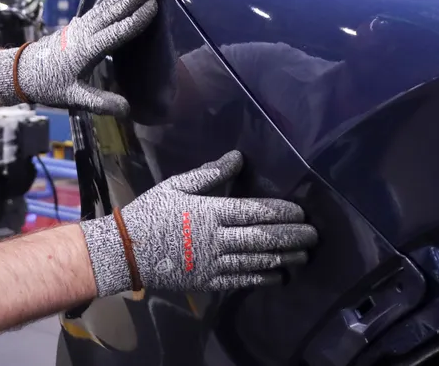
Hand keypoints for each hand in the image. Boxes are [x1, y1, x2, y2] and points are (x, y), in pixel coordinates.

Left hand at [0, 0, 158, 115]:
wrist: (24, 71)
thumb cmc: (49, 84)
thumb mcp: (73, 97)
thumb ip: (100, 102)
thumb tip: (127, 109)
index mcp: (88, 48)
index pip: (117, 31)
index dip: (137, 19)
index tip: (154, 6)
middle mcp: (86, 31)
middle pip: (115, 10)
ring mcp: (82, 24)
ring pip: (108, 4)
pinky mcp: (79, 23)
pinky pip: (102, 6)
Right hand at [78, 151, 318, 295]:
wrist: (125, 250)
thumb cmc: (151, 212)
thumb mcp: (177, 185)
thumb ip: (210, 173)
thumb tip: (238, 157)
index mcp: (211, 211)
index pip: (255, 211)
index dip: (282, 213)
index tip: (302, 213)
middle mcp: (217, 238)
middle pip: (262, 237)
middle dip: (291, 236)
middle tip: (314, 235)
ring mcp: (213, 262)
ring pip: (256, 260)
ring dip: (283, 257)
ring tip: (304, 255)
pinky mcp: (207, 281)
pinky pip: (240, 280)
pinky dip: (261, 277)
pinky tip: (278, 275)